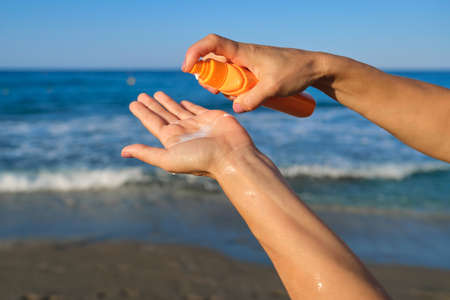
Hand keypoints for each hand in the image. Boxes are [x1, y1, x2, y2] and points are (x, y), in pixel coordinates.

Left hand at [121, 91, 254, 177]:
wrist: (232, 155)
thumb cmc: (202, 159)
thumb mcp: (169, 158)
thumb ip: (147, 153)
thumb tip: (123, 152)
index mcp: (171, 140)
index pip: (152, 123)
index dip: (142, 113)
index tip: (133, 103)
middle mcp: (182, 132)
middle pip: (163, 115)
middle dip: (152, 105)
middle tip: (141, 95)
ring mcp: (197, 124)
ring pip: (177, 110)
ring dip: (167, 102)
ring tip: (156, 93)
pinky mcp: (211, 117)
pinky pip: (196, 109)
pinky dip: (188, 105)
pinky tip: (181, 101)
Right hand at [182, 34, 325, 112]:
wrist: (314, 67)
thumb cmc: (295, 72)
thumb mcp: (273, 88)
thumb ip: (253, 99)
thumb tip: (235, 108)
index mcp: (244, 52)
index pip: (212, 43)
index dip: (195, 52)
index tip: (187, 68)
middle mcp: (242, 54)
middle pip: (213, 58)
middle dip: (207, 75)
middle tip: (214, 92)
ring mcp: (247, 61)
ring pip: (223, 68)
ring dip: (219, 82)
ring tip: (229, 96)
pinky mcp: (253, 69)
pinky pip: (234, 74)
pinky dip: (230, 84)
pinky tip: (239, 96)